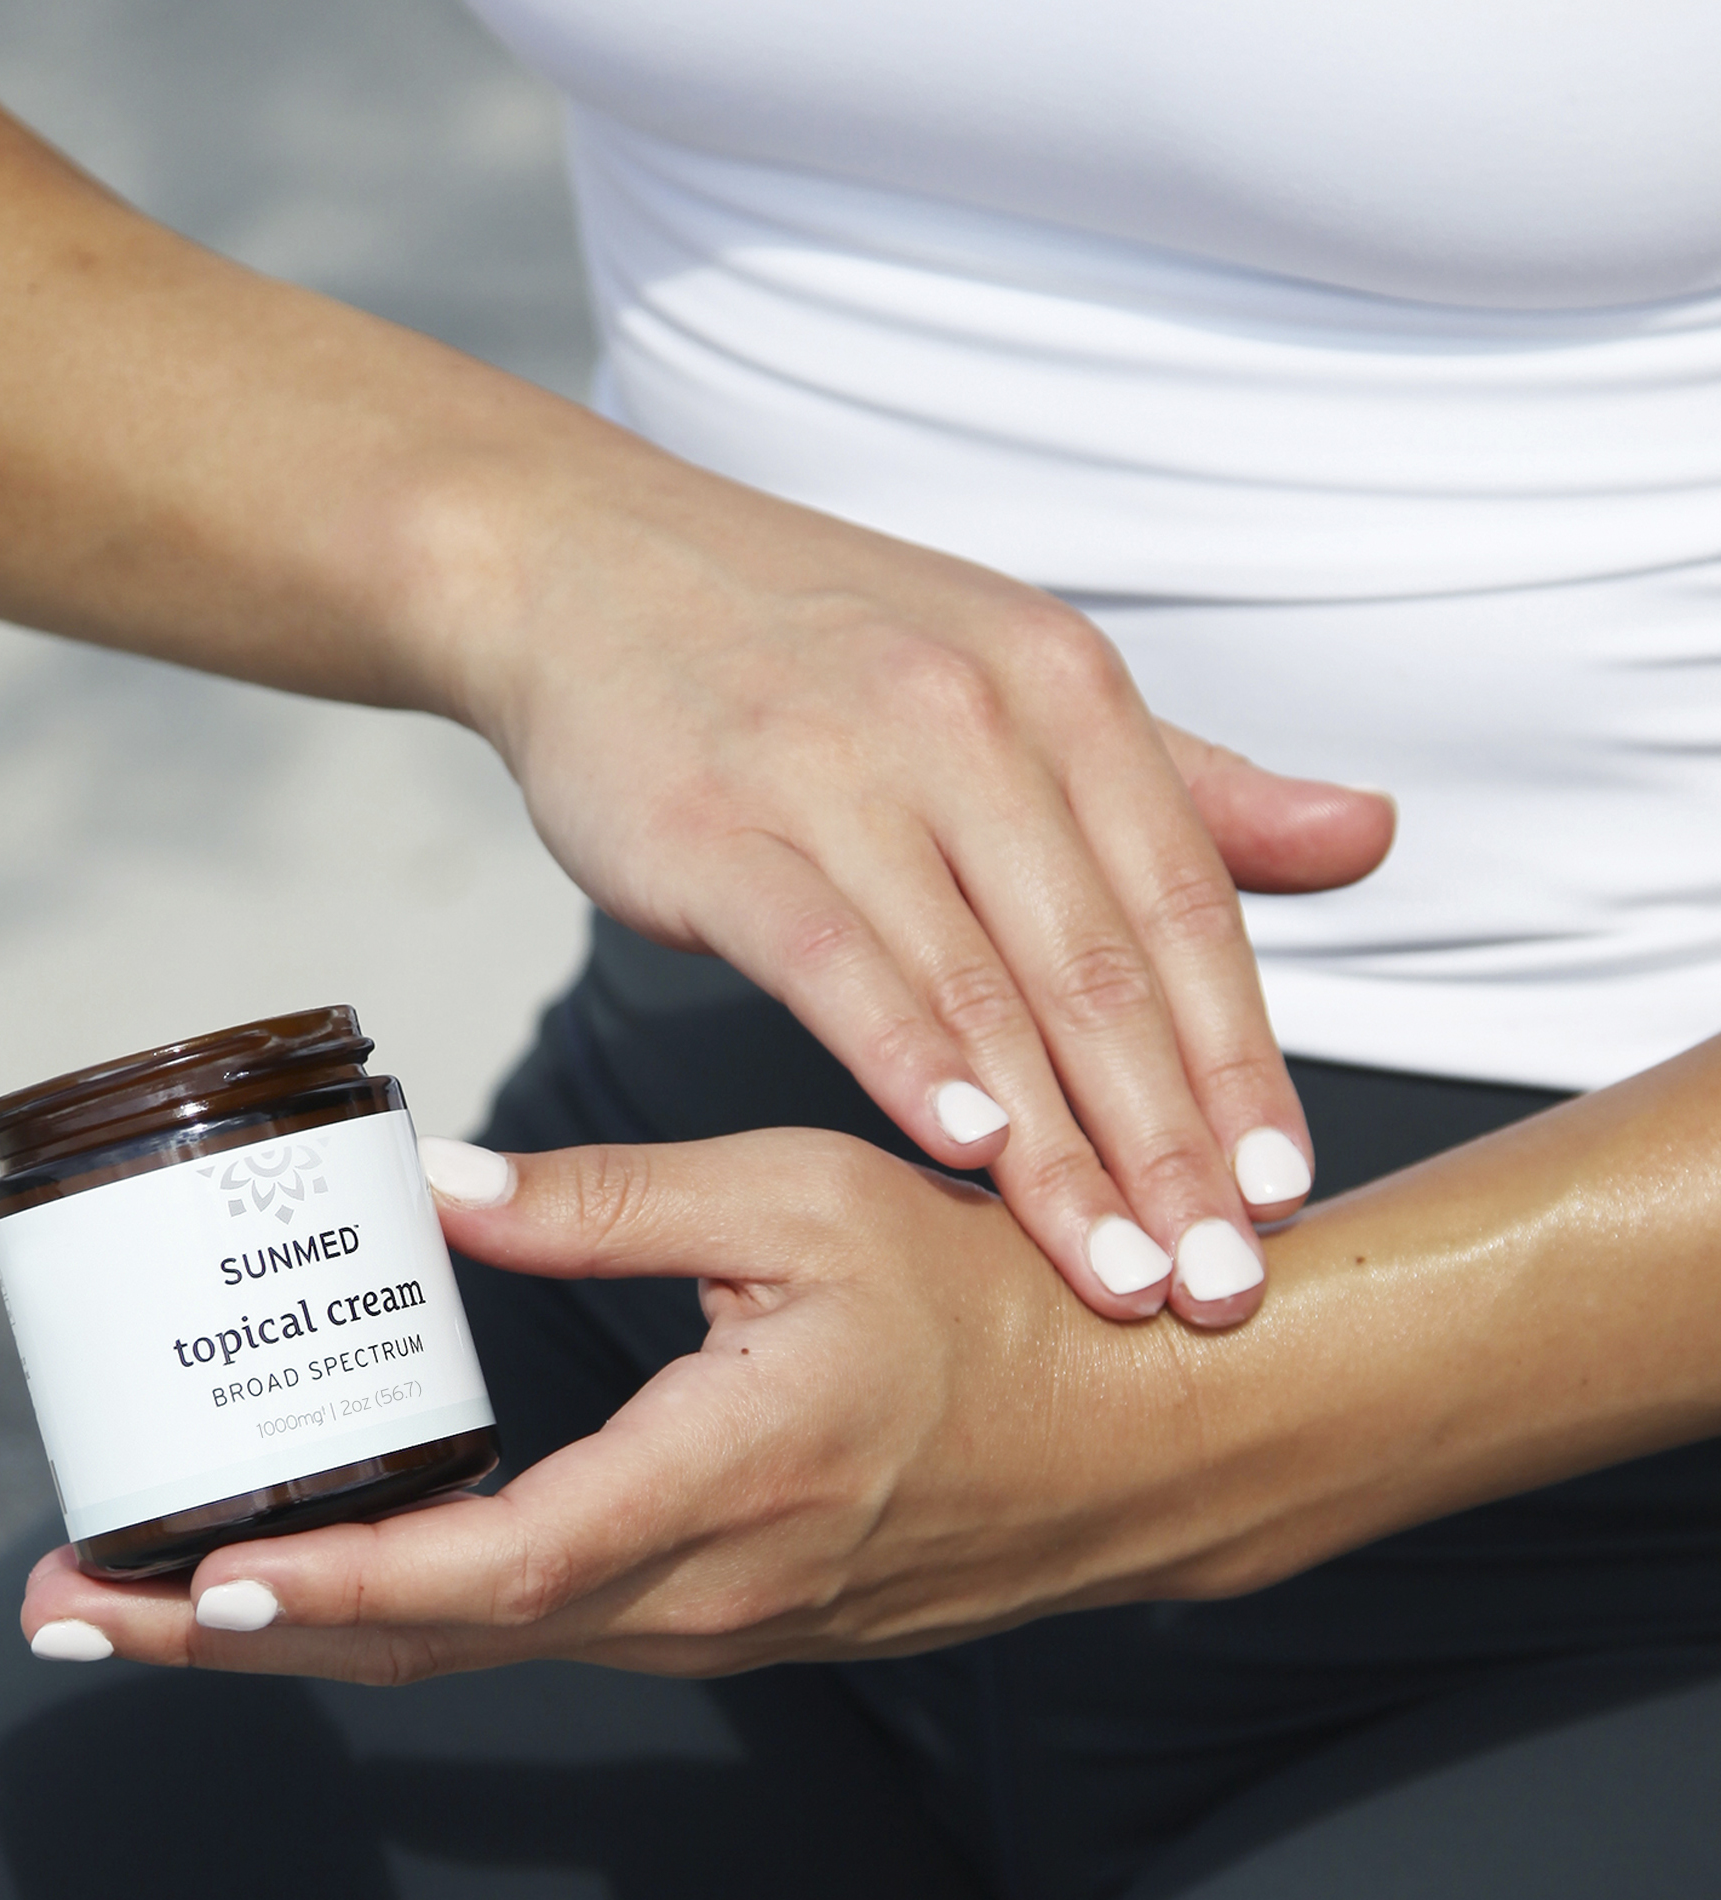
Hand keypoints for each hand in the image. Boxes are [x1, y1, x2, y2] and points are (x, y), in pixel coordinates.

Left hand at [23, 1130, 1203, 1682]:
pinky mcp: (728, 1622)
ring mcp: (715, 1627)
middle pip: (432, 1645)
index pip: (485, 1567)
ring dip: (309, 1631)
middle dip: (238, 1640)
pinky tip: (336, 1570)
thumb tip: (434, 1196)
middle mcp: (702, 1594)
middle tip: (71, 1616)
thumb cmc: (999, 1305)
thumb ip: (605, 1206)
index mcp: (718, 1485)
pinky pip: (544, 1632)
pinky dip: (413, 1615)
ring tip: (160, 1595)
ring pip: (476, 1650)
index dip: (327, 1583)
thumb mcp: (799, 1206)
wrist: (1146, 1435)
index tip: (186, 1582)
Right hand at [453, 439, 1393, 1329]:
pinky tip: (963, 1146)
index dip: (1242, 1063)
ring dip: (1057, 1149)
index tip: (1281, 1196)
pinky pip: (828, 956)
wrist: (581, 567)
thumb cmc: (809, 650)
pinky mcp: (716, 826)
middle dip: (1171, 1146)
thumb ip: (1187, 786)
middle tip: (1221, 1283)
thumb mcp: (1017, 683)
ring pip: (977, 986)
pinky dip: (901, 1055)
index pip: (1185, 906)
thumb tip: (1368, 836)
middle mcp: (968, 718)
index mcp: (1062, 687)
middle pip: (1099, 968)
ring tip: (1116, 1272)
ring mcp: (837, 769)